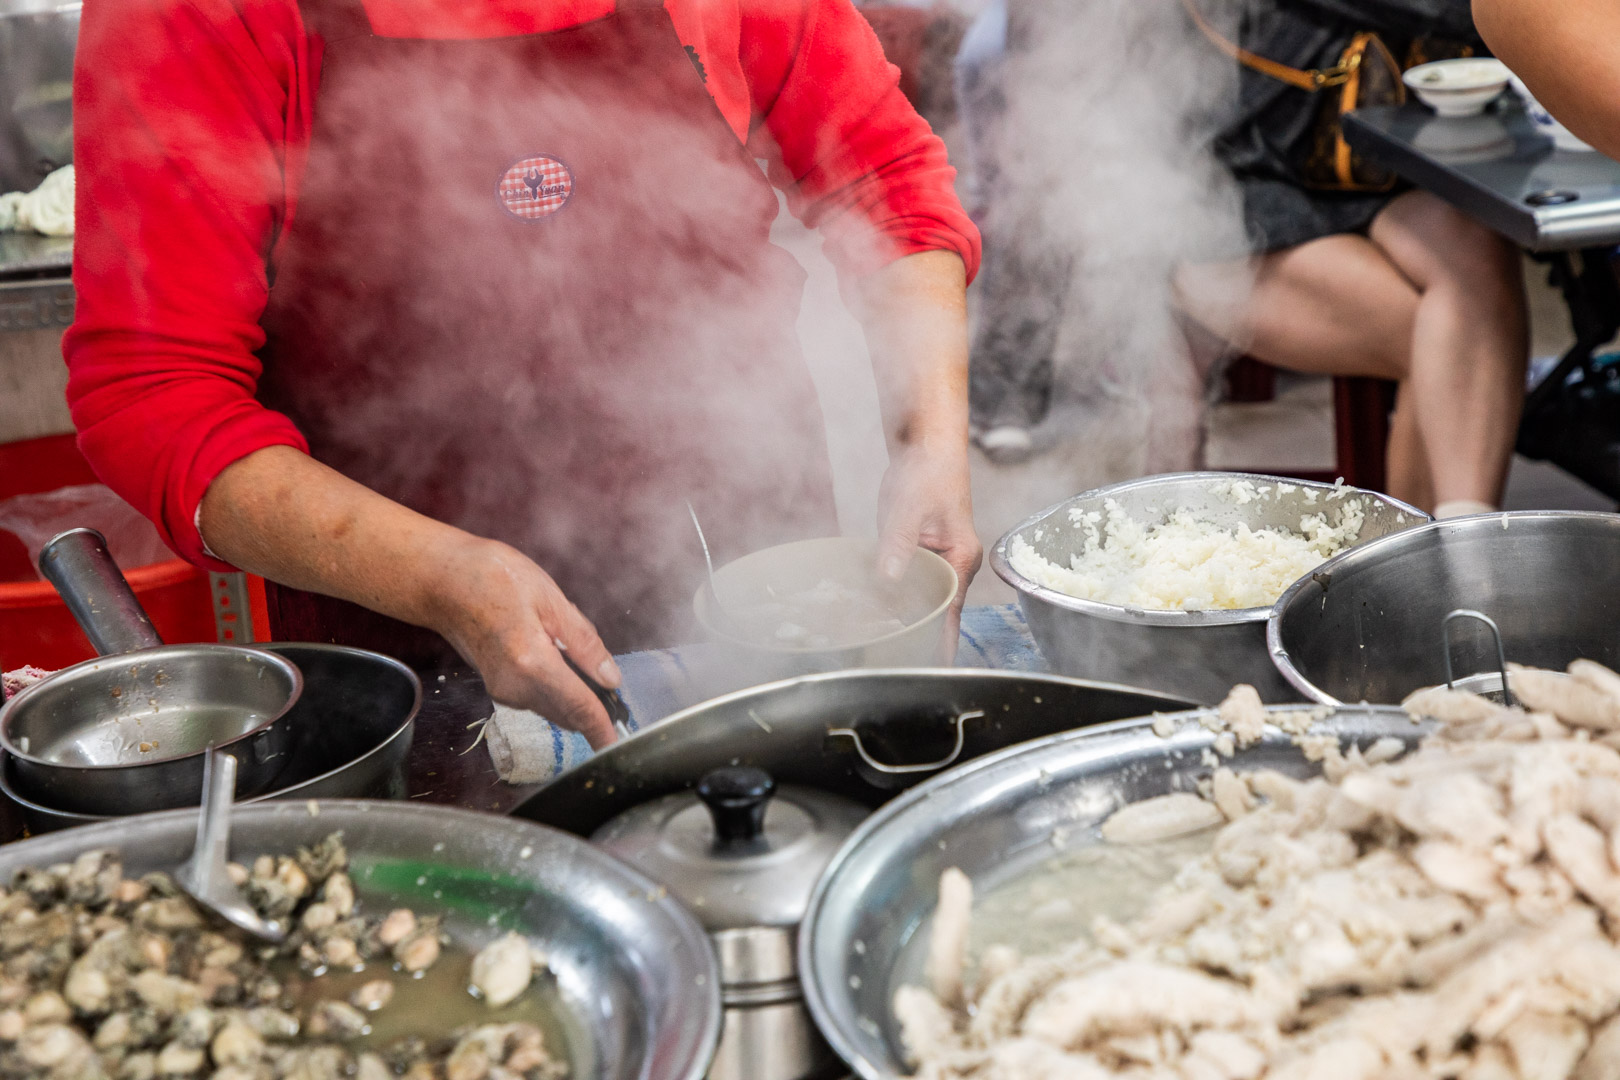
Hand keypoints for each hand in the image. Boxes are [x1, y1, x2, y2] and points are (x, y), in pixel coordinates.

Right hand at [428, 537, 622, 748]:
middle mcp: (514, 686)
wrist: (440, 581)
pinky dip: (555, 689)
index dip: (603, 729)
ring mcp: (502, 690)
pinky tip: (556, 659)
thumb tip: (611, 677)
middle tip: (614, 694)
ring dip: (573, 697)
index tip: (620, 744)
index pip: (579, 707)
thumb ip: (584, 643)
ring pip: (552, 708)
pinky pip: (536, 699)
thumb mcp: (550, 599)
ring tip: (580, 663)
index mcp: (531, 662)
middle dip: (593, 710)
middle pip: (567, 714)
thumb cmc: (490, 577)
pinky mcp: (496, 688)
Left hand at [877, 441, 981, 658]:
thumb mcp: (909, 508)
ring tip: (881, 645)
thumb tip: (888, 578)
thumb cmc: (928, 472)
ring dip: (902, 615)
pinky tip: (873, 609)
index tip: (933, 668)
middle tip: (893, 660)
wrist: (925, 447)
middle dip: (918, 633)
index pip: (951, 611)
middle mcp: (953, 565)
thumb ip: (899, 543)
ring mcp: (936, 560)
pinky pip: (907, 580)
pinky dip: (892, 594)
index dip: (941, 641)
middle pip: (935, 609)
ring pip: (919, 596)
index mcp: (961, 559)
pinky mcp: (918, 552)